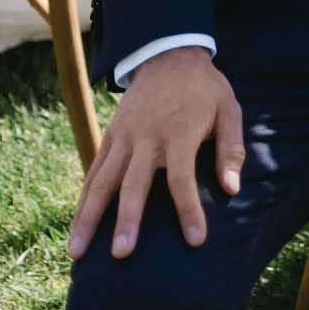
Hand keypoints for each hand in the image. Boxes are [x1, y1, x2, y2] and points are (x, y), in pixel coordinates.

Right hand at [67, 48, 243, 262]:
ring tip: (76, 253)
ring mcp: (123, 137)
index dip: (189, 210)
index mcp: (178, 133)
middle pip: (134, 183)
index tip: (195, 240)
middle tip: (121, 254)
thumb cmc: (204, 88)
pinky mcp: (110, 136)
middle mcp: (146, 138)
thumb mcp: (229, 109)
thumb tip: (232, 189)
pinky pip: (94, 171)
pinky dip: (83, 199)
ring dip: (89, 217)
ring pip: (102, 181)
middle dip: (127, 219)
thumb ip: (231, 148)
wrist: (168, 55)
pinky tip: (76, 228)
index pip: (181, 178)